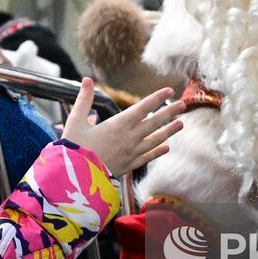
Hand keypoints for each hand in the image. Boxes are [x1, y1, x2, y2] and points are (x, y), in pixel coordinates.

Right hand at [61, 78, 183, 175]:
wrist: (75, 179)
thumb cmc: (74, 148)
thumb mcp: (75, 121)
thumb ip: (84, 100)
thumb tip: (87, 79)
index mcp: (118, 125)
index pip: (142, 108)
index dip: (157, 98)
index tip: (169, 91)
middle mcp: (128, 138)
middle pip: (154, 123)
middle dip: (169, 113)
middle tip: (184, 105)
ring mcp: (130, 153)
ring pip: (154, 140)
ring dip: (168, 132)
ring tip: (181, 124)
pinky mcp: (128, 166)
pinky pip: (147, 157)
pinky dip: (157, 152)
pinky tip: (166, 148)